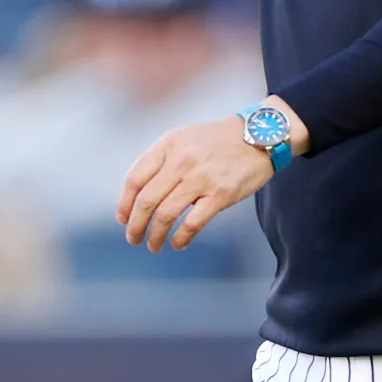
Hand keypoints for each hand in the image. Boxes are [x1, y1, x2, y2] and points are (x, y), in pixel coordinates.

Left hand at [117, 116, 274, 252]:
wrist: (258, 135)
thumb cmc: (217, 140)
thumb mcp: (183, 138)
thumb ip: (161, 159)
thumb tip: (139, 194)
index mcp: (168, 145)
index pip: (135, 178)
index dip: (125, 203)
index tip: (123, 219)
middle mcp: (181, 160)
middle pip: (147, 200)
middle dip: (136, 225)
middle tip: (134, 238)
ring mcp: (201, 178)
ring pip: (166, 214)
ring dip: (155, 235)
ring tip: (153, 245)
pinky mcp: (221, 194)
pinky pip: (193, 223)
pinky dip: (181, 238)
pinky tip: (178, 244)